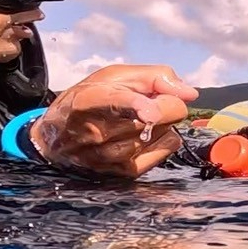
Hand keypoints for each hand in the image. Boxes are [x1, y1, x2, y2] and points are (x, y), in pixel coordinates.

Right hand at [29, 64, 198, 177]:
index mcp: (91, 101)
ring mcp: (112, 156)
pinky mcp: (124, 172)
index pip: (117, 104)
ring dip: (162, 123)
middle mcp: (99, 132)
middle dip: (163, 103)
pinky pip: (166, 150)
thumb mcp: (114, 76)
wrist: (58, 138)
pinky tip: (146, 135)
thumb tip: (189, 93)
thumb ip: (154, 77)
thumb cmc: (89, 100)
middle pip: (159, 115)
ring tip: (139, 119)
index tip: (149, 111)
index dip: (137, 106)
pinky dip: (163, 139)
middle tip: (149, 101)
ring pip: (166, 132)